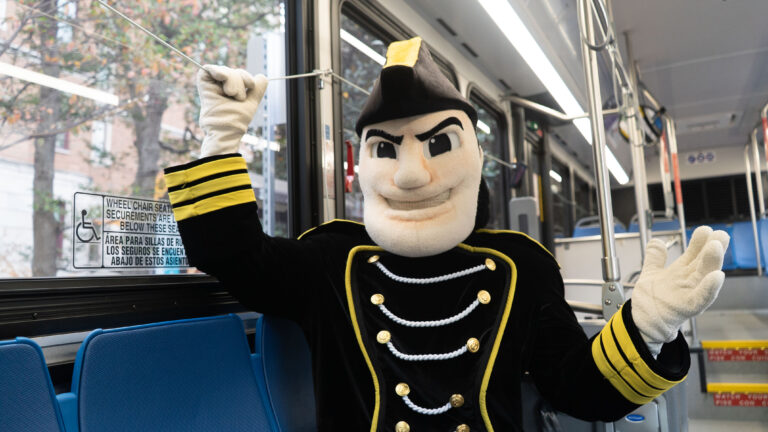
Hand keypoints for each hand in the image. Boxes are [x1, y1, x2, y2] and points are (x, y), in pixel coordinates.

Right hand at [197, 65, 266, 157]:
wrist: (226, 130)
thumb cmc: (237, 120)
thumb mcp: (251, 103)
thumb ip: (257, 90)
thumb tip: (262, 76)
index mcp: (232, 90)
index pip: (239, 74)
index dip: (246, 76)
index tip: (251, 85)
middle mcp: (221, 86)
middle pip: (233, 71)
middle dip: (239, 81)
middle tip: (238, 96)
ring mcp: (212, 85)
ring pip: (224, 70)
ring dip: (232, 80)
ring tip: (231, 94)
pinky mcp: (203, 85)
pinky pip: (208, 69)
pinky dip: (216, 70)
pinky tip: (221, 76)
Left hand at [631, 226, 729, 354]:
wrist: (643, 324)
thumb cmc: (652, 302)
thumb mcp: (651, 274)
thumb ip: (655, 258)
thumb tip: (656, 241)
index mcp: (681, 272)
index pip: (694, 254)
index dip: (700, 241)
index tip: (706, 229)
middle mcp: (688, 282)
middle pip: (704, 263)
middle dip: (713, 248)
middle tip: (720, 234)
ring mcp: (688, 295)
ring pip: (704, 277)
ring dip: (712, 262)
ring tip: (716, 247)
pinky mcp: (685, 309)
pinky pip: (700, 299)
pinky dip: (708, 288)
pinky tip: (716, 277)